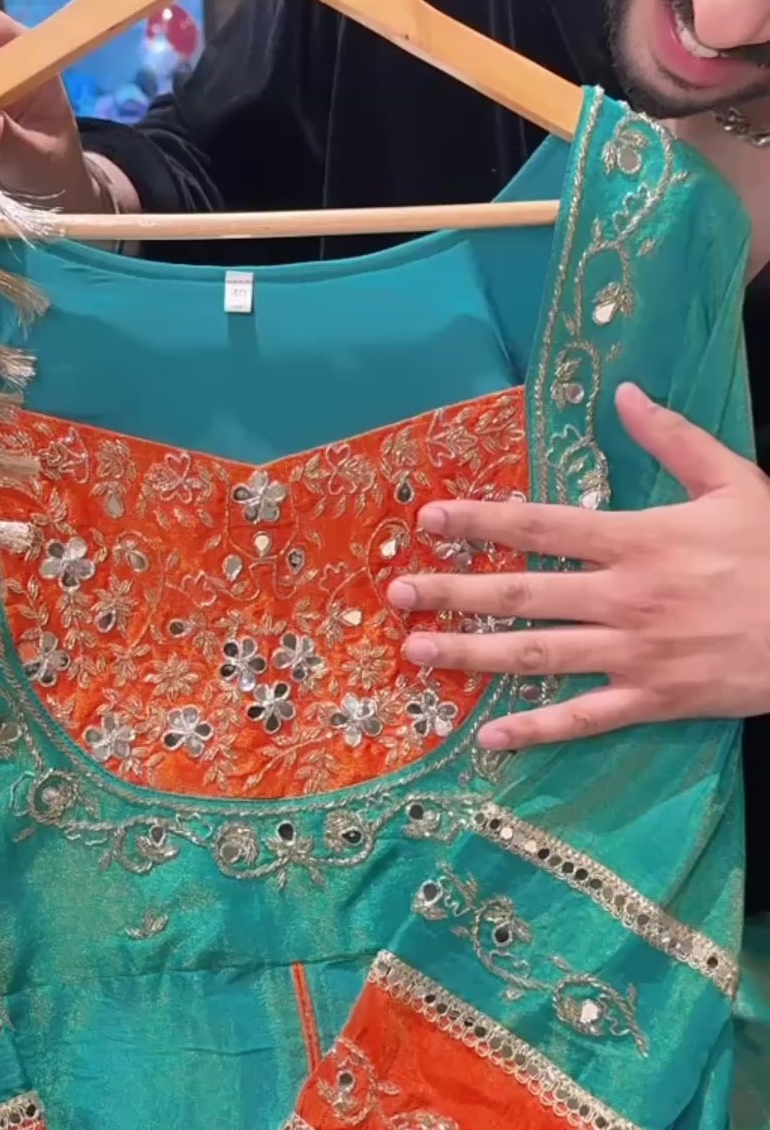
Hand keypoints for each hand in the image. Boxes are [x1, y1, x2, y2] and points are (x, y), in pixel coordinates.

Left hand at [387, 382, 769, 750]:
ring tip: (416, 652)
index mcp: (639, 539)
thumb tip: (626, 393)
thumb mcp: (734, 482)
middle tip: (395, 593)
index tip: (429, 518)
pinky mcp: (652, 700)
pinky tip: (487, 737)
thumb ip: (674, 440)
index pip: (541, 524)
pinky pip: (583, 719)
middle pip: (522, 592)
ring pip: (538, 655)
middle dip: (453, 591)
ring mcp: (635, 653)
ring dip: (472, 654)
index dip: (481, 519)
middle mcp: (625, 596)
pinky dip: (535, 730)